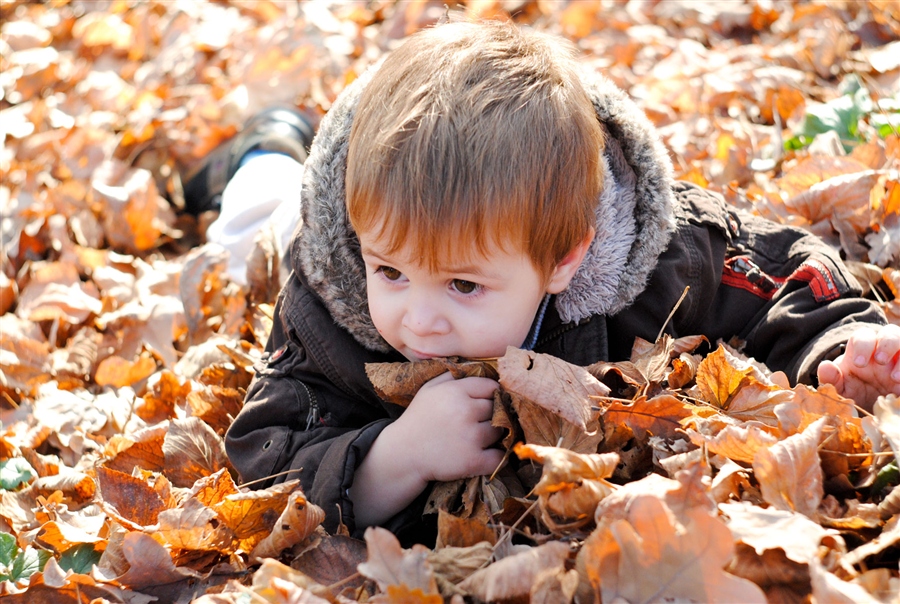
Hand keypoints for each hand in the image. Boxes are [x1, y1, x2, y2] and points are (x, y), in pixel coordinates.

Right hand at [389, 372, 504, 482]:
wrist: (403, 454)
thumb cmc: (418, 419)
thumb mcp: (429, 389)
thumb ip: (452, 375)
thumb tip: (477, 368)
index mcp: (455, 392)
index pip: (491, 386)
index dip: (489, 394)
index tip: (484, 402)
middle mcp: (465, 411)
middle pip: (497, 408)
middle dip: (490, 414)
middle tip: (477, 421)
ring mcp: (471, 437)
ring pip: (499, 431)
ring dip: (492, 435)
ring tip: (476, 437)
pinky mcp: (473, 461)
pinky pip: (499, 456)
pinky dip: (496, 457)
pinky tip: (484, 455)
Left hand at [817, 324, 899, 411]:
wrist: (871, 410)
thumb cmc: (854, 394)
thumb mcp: (841, 390)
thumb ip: (831, 379)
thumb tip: (824, 366)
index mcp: (862, 350)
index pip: (863, 336)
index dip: (863, 345)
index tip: (860, 364)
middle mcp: (884, 351)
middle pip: (890, 332)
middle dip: (887, 343)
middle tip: (881, 361)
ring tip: (895, 378)